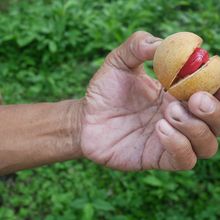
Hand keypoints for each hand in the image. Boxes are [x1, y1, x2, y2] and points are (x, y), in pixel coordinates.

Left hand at [80, 31, 218, 170]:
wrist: (86, 119)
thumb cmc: (104, 91)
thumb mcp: (119, 62)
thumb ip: (139, 45)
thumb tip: (163, 43)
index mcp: (175, 94)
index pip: (212, 92)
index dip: (217, 85)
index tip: (212, 73)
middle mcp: (179, 118)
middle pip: (216, 122)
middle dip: (214, 111)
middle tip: (196, 98)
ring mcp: (170, 140)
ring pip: (206, 144)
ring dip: (195, 127)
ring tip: (170, 112)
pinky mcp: (157, 158)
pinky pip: (184, 160)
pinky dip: (179, 145)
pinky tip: (160, 128)